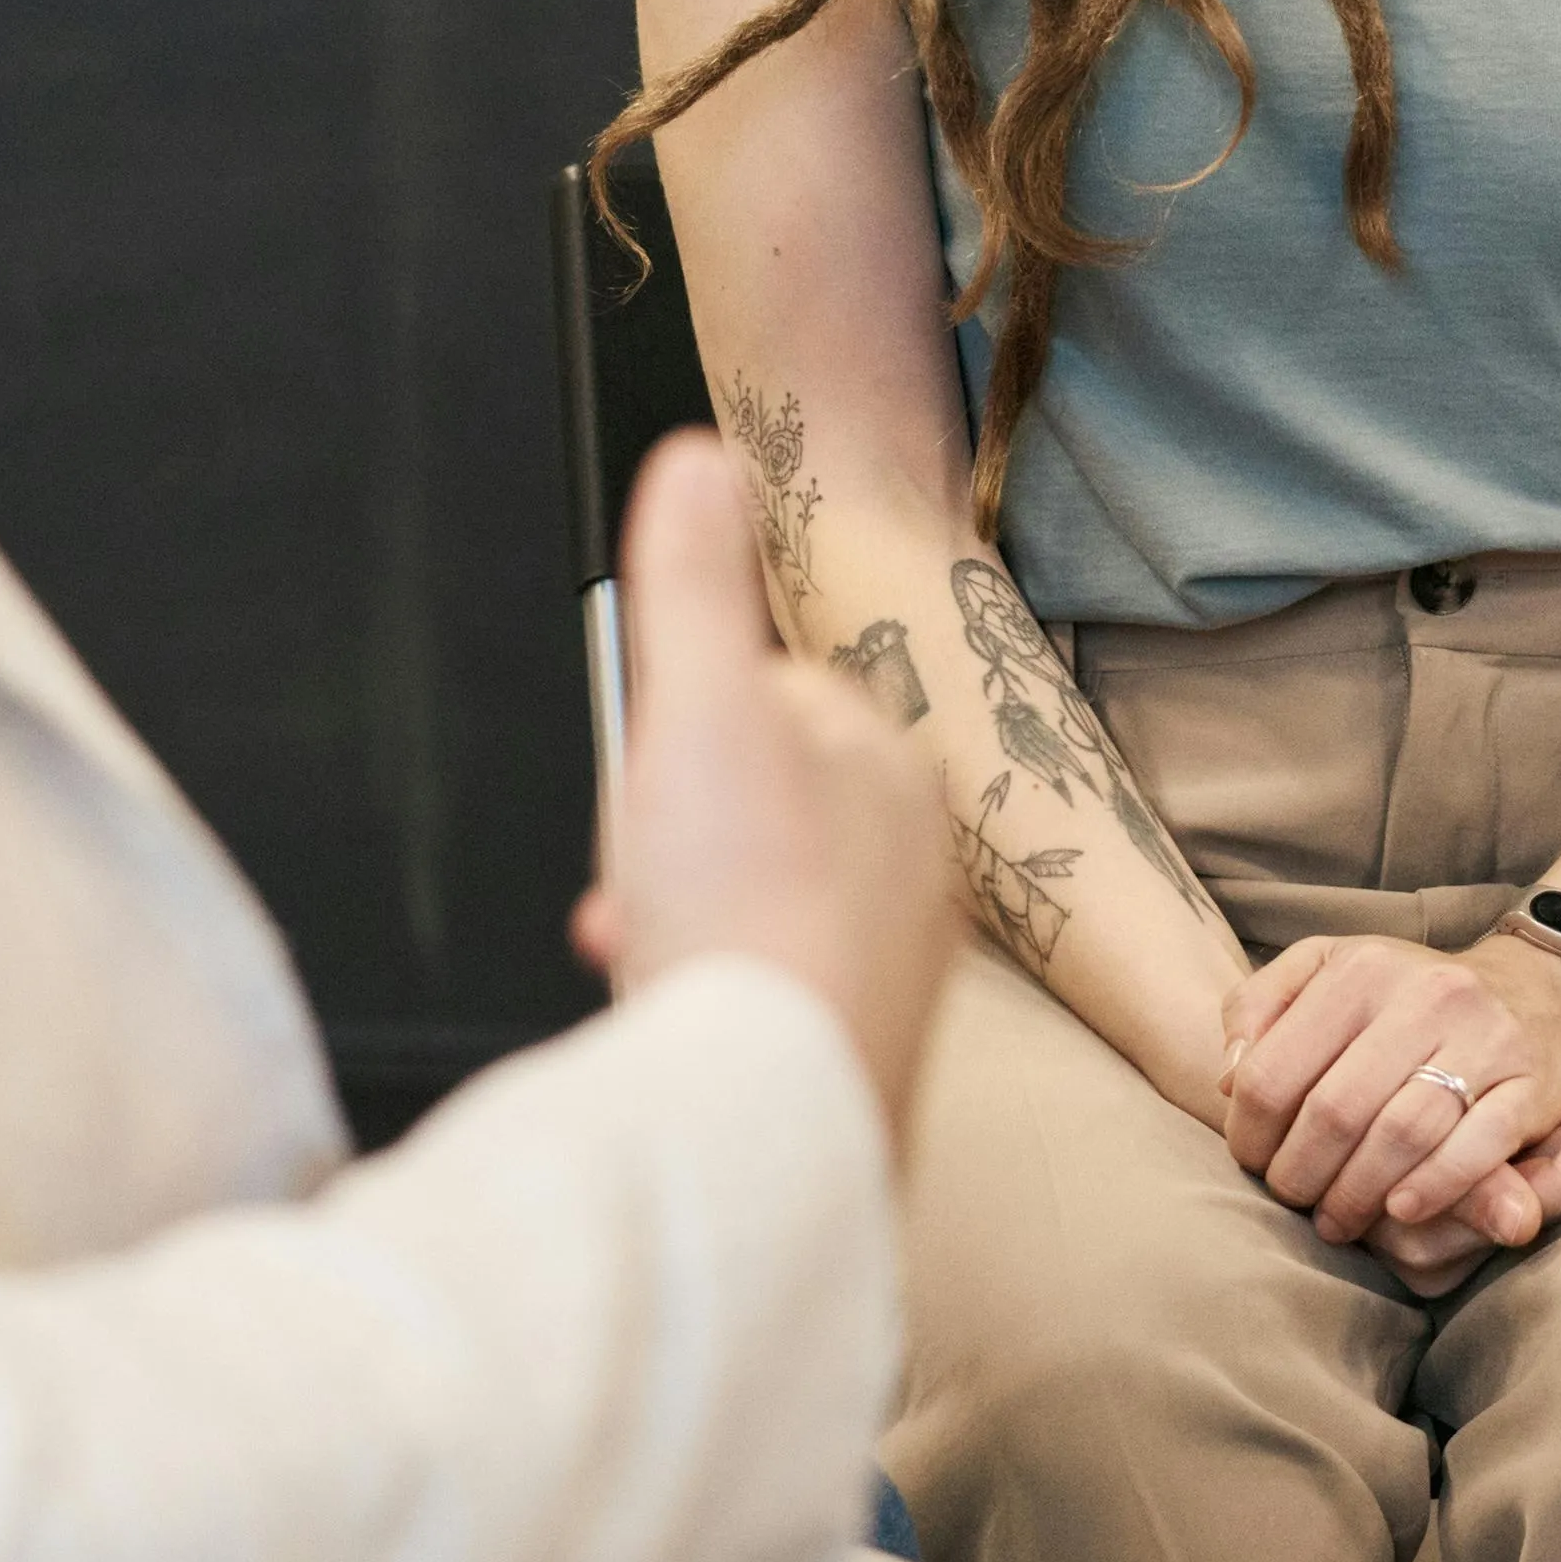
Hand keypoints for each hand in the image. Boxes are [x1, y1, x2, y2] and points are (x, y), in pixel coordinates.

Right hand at [567, 431, 953, 1126]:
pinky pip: (759, 986)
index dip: (683, 738)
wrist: (772, 1106)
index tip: (655, 782)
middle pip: (751, 808)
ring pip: (748, 902)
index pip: (765, 705)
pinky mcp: (854, 1042)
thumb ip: (692, 581)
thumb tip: (703, 456)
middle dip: (673, 838)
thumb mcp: (697, 708)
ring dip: (677, 915)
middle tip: (646, 880)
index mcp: (892, 766)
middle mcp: (914, 861)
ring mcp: (890, 958)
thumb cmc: (741, 910)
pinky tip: (671, 1004)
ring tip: (650, 946)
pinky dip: (701, 987)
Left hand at [1221, 930, 1560, 1242]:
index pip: (1273, 1070)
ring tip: (1337, 1220)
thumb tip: (1227, 1076)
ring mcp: (1484, 1038)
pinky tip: (1400, 1211)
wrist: (1538, 987)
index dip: (1248, 1133)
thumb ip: (1262, 1006)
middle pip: (1333, 1112)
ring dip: (1356, 1195)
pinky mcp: (1529, 1083)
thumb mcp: (1330, 972)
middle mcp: (1426, 995)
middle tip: (1293, 1201)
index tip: (1251, 1162)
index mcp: (1362, 969)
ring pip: (1399, 1135)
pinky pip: (1473, 1149)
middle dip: (1299, 1175)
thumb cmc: (1409, 996)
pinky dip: (1431, 1190)